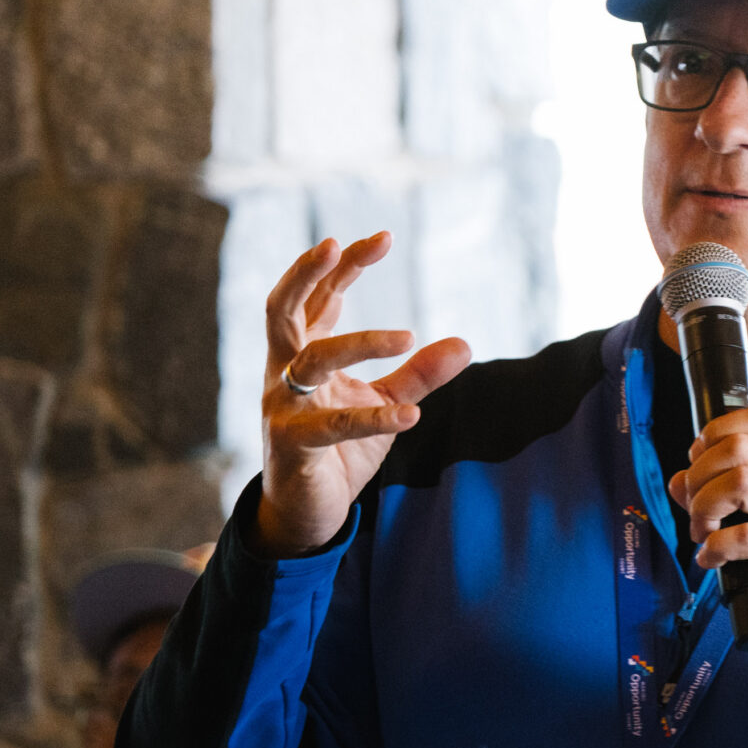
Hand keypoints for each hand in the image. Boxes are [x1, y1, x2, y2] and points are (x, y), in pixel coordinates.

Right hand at [256, 234, 469, 557]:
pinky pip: (333, 425)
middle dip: (308, 273)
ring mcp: (283, 406)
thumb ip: (418, 373)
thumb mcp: (384, 401)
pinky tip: (412, 414)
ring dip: (359, 341)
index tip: (382, 237)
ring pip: (312, 359)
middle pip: (283, 309)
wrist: (310, 510)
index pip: (318, 298)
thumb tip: (464, 343)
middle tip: (339, 244)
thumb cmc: (339, 448)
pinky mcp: (293, 444)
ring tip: (408, 336)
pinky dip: (374, 418)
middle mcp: (284, 372)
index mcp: (302, 355)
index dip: (345, 266)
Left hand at [669, 405, 747, 660]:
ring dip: (704, 508)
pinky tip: (712, 560)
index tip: (700, 464)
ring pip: (738, 482)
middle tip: (697, 508)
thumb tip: (678, 482)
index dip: (714, 434)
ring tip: (703, 532)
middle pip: (736, 447)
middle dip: (699, 476)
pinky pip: (745, 537)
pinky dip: (715, 549)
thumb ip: (733, 494)